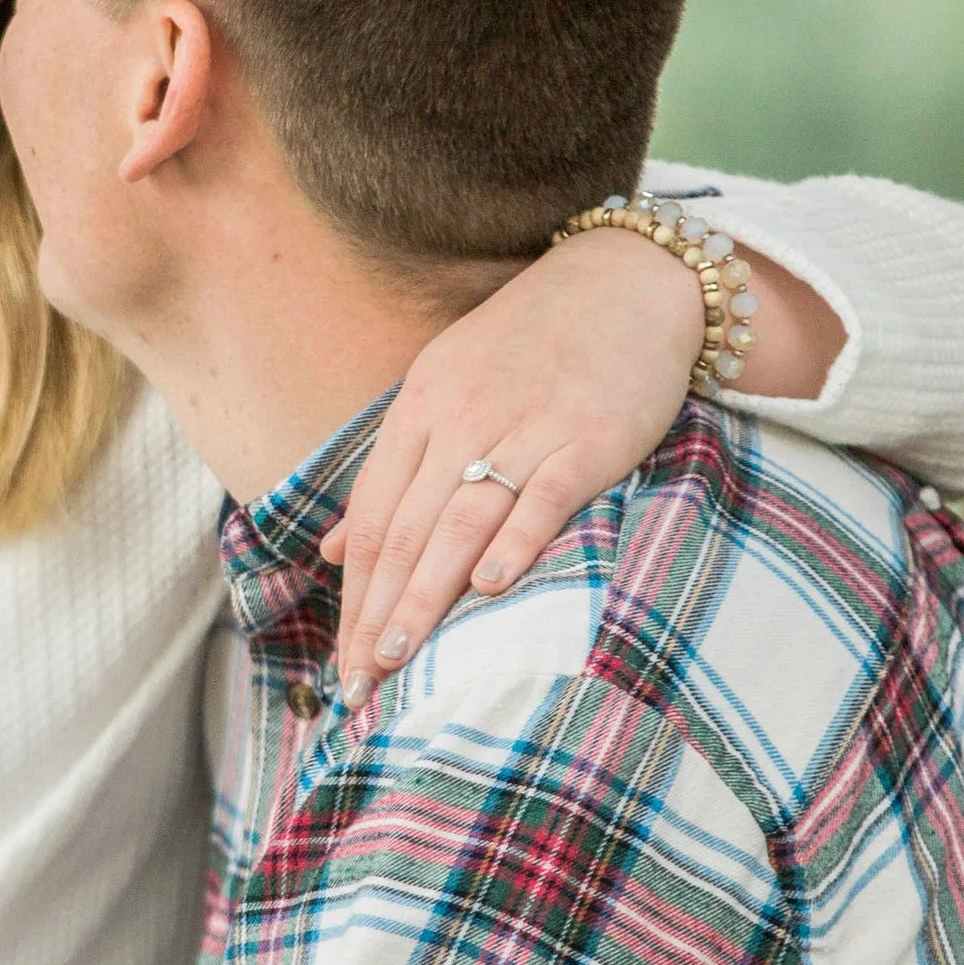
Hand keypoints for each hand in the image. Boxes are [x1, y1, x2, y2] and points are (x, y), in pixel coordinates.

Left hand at [330, 231, 703, 696]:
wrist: (629, 278)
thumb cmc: (536, 342)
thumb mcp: (446, 387)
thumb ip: (394, 470)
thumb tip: (334, 550)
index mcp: (419, 407)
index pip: (374, 520)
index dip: (354, 597)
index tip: (343, 662)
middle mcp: (459, 417)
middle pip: (406, 532)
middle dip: (377, 616)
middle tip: (359, 687)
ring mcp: (523, 427)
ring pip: (460, 523)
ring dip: (426, 597)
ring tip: (401, 659)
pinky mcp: (587, 437)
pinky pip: (543, 496)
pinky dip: (517, 541)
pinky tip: (494, 589)